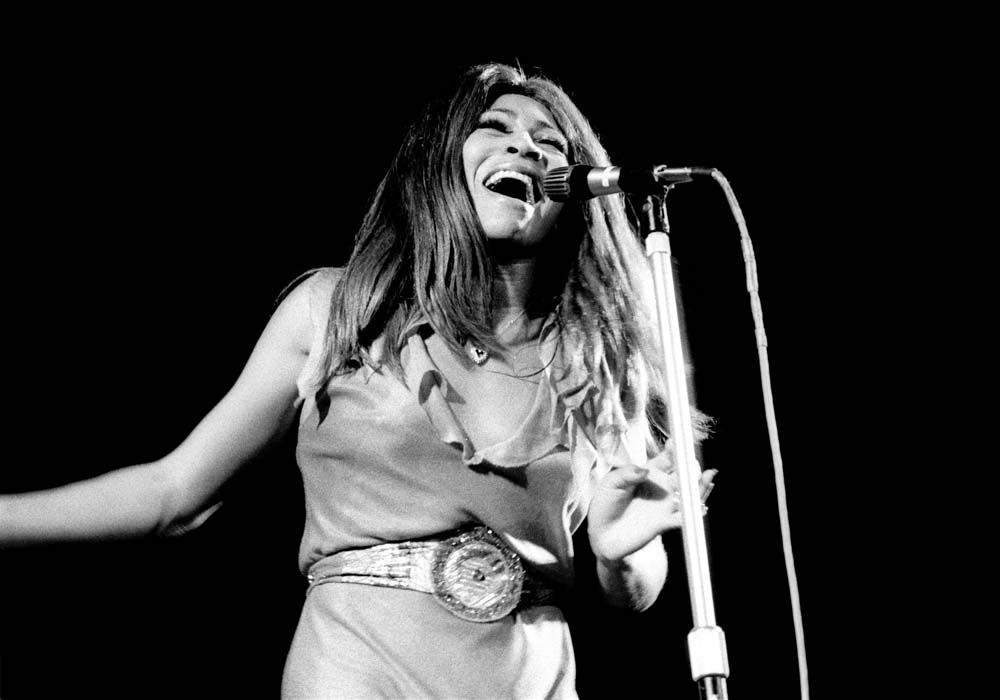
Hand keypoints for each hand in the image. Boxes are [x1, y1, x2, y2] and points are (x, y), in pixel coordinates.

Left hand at [587, 452, 716, 563]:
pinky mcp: (664, 523)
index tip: (676, 442)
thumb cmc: (605, 505)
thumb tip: (645, 470)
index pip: (665, 460)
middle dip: (690, 467)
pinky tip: (701, 508)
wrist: (603, 534)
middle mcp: (660, 488)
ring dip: (700, 486)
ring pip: (688, 494)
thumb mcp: (611, 484)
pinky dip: (693, 513)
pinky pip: (683, 518)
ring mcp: (664, 505)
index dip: (673, 451)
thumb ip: (627, 474)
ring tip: (708, 476)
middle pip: (682, 475)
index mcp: (647, 475)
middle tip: (692, 462)